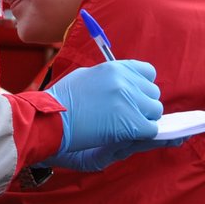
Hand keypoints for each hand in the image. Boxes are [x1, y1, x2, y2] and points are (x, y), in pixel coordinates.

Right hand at [47, 60, 166, 171]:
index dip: (143, 86)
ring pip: (155, 112)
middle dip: (143, 105)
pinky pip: (151, 130)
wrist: (50, 119)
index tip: (134, 95)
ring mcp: (130, 102)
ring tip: (123, 126)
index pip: (149, 73)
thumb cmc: (61, 100)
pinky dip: (141, 135)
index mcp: (116, 68)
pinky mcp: (132, 123)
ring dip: (143, 120)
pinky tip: (123, 135)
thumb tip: (121, 82)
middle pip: (153, 94)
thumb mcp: (86, 76)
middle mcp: (126, 81)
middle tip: (126, 115)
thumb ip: (109, 78)